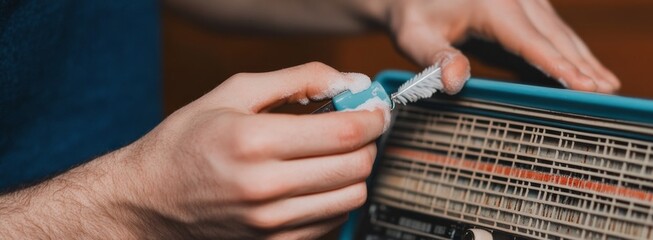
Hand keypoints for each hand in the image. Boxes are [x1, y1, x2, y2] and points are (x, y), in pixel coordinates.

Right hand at [0, 62, 387, 238]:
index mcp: (254, 141)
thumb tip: (343, 81)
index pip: (343, 133)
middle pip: (355, 166)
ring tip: (338, 157)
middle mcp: (264, 186)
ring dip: (355, 173)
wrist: (148, 202)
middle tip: (359, 131)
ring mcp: (270, 222)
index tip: (376, 111)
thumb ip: (293, 81)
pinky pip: (332, 223)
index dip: (372, 119)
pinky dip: (335, 200)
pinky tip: (318, 183)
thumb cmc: (185, 144)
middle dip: (367, 144)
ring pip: (351, 198)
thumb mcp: (232, 94)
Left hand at [361, 0, 619, 93]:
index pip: (533, 42)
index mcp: (492, 5)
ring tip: (609, 85)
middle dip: (583, 65)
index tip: (583, 86)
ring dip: (585, 58)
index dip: (559, 66)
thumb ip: (433, 58)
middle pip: (556, 36)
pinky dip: (572, 50)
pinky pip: (554, 29)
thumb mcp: (413, 36)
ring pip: (561, 32)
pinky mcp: (525, 4)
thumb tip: (455, 80)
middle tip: (608, 93)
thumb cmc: (412, 15)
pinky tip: (587, 68)